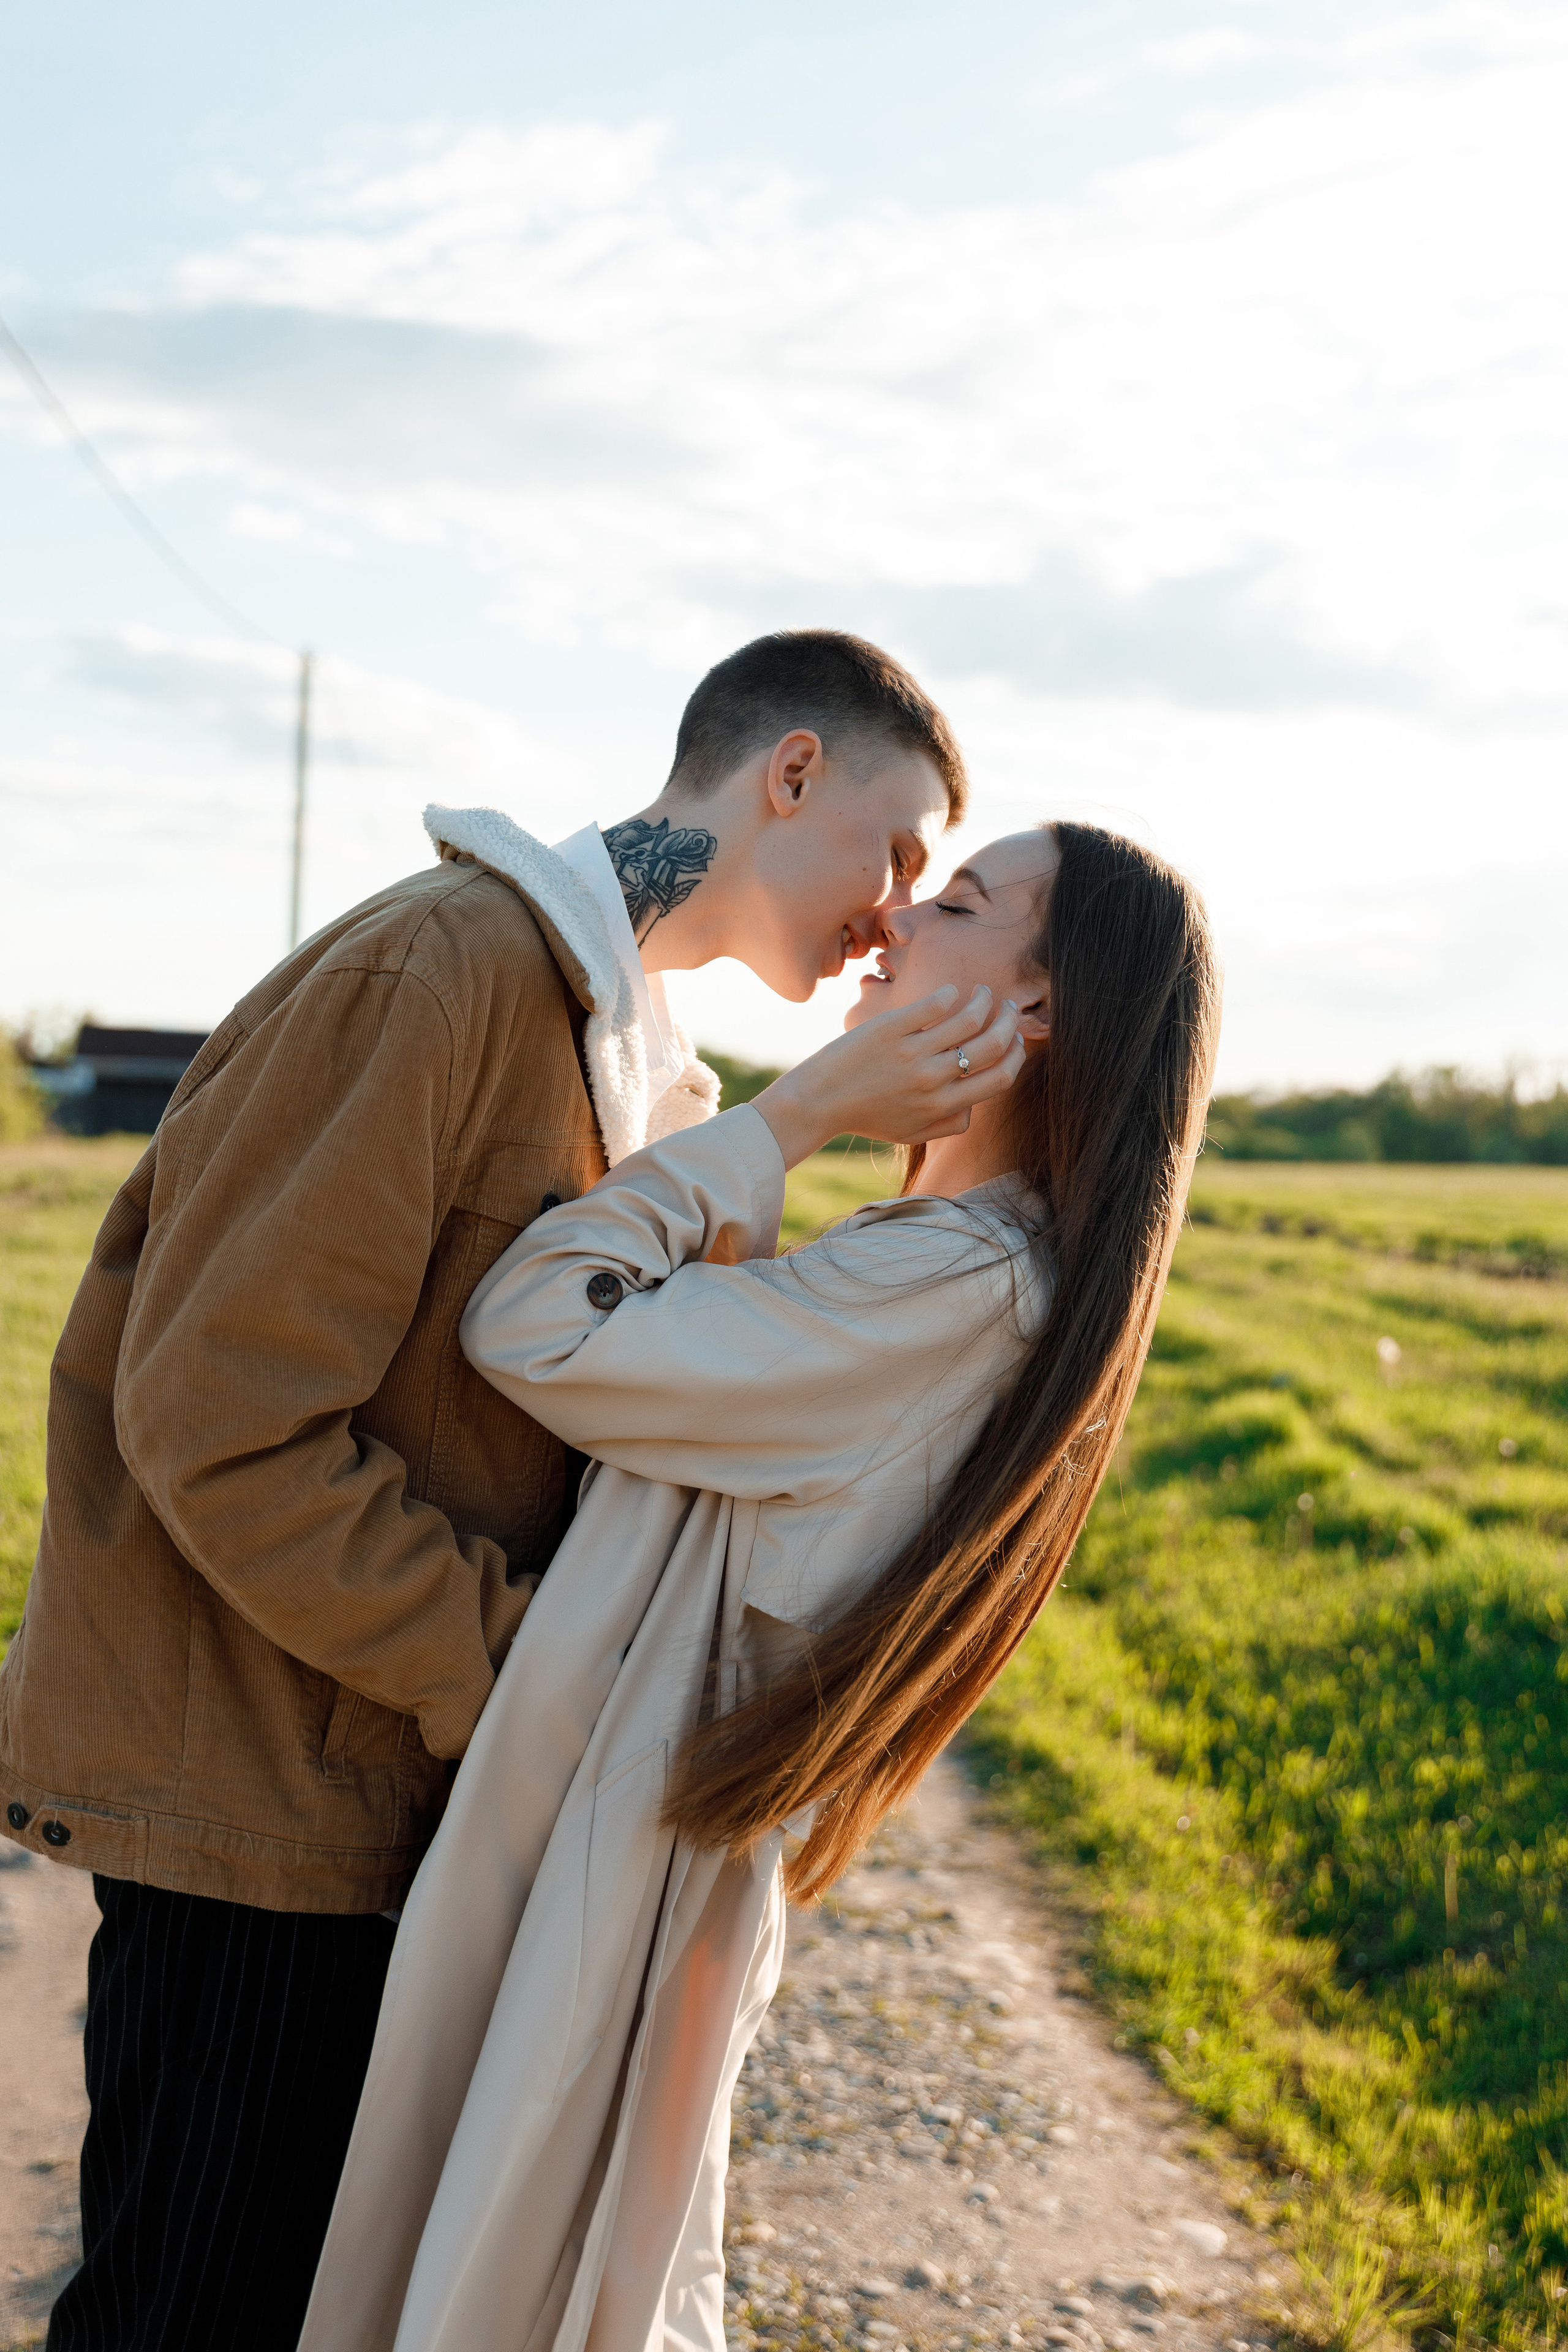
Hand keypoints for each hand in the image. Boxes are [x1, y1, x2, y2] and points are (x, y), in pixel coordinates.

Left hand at [752, 986, 1025, 1169]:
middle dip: (1010, 1023)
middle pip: (993, 1046)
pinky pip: (935, 1004)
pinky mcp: (890, 1028)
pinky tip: (951, 991)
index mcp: (942, 1106)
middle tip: (1008, 1009)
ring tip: (982, 993)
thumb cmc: (865, 1117)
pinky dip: (951, 994)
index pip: (1000, 1077)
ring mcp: (912, 1052)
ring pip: (969, 1019)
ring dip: (984, 1000)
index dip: (1016, 1055)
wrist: (818, 1103)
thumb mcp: (910, 1133)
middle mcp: (932, 1080)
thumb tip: (974, 1108)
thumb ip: (947, 1125)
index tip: (1014, 1040)